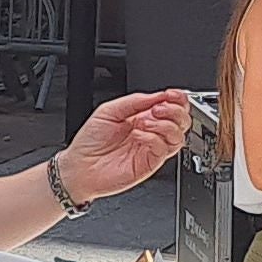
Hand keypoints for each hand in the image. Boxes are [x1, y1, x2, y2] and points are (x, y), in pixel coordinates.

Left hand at [57, 90, 196, 203]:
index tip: (172, 94)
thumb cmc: (90, 141)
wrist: (80, 167)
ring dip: (165, 124)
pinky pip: (164, 149)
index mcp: (142, 117)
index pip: (170, 105)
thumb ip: (134, 101)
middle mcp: (150, 132)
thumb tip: (157, 95)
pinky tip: (139, 135)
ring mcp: (151, 148)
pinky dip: (154, 138)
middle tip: (159, 108)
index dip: (176, 98)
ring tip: (146, 122)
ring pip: (178, 135)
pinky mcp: (150, 163)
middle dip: (175, 110)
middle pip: (181, 120)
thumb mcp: (109, 110)